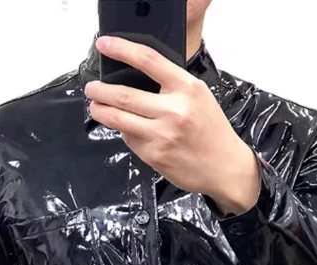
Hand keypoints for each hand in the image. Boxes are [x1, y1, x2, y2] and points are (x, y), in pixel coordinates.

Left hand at [85, 35, 260, 215]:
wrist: (224, 166)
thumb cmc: (211, 130)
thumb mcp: (199, 96)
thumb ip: (172, 85)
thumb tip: (137, 78)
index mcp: (186, 88)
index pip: (148, 61)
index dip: (122, 50)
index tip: (105, 45)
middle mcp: (173, 110)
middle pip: (124, 95)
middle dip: (100, 91)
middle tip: (92, 89)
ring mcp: (162, 135)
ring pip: (119, 119)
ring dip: (101, 112)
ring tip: (96, 107)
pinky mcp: (154, 155)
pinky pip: (130, 140)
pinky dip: (124, 133)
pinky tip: (126, 130)